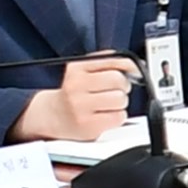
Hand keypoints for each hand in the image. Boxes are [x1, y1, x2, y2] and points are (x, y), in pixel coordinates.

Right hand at [14, 57, 133, 143]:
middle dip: (122, 86)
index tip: (134, 71)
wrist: (52, 115)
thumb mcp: (84, 70)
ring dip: (120, 103)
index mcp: (76, 69)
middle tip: (114, 90)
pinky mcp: (89, 126)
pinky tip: (105, 115)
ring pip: (121, 99)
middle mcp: (75, 86)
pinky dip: (117, 116)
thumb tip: (133, 66)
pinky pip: (119, 117)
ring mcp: (80, 107)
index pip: (113, 61)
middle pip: (118, 80)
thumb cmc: (74, 92)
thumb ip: (108, 62)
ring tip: (107, 104)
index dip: (129, 66)